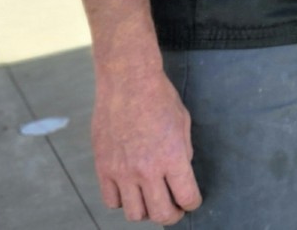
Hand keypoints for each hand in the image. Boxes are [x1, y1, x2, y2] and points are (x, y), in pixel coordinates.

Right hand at [91, 67, 200, 224]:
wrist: (127, 82)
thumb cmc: (159, 96)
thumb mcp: (183, 122)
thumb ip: (183, 151)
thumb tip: (180, 171)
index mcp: (172, 157)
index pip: (186, 197)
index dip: (192, 203)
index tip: (191, 201)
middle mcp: (147, 170)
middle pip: (160, 214)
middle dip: (172, 215)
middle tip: (174, 209)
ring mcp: (123, 171)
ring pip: (134, 213)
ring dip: (146, 211)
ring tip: (151, 201)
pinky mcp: (103, 168)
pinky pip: (111, 200)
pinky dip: (122, 201)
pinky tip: (130, 191)